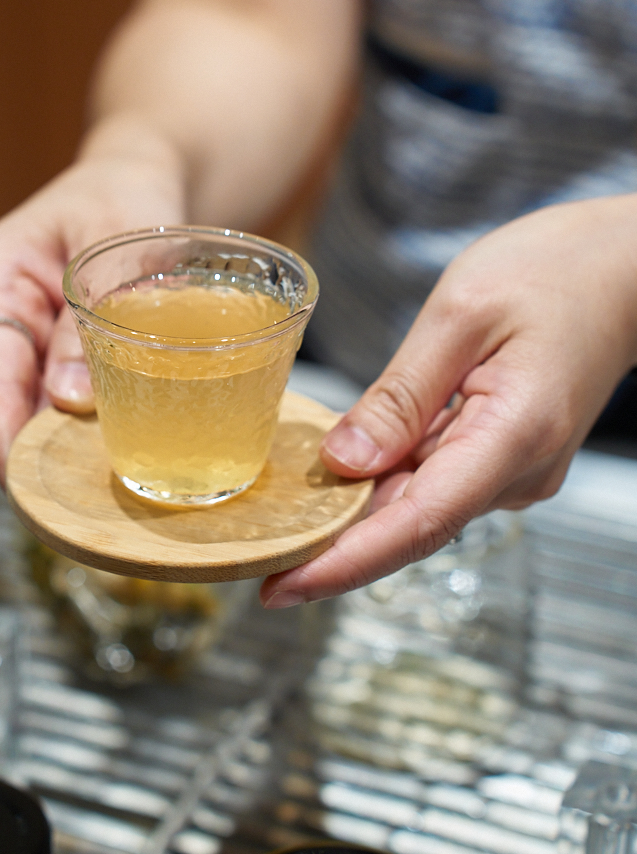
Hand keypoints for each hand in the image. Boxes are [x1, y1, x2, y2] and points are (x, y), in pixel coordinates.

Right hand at [0, 140, 183, 483]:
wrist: (129, 186)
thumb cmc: (120, 199)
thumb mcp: (117, 245)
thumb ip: (92, 318)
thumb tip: (66, 399)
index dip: (6, 437)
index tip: (28, 489)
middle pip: (2, 401)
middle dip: (41, 450)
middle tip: (88, 498)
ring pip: (24, 407)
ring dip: (62, 439)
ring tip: (113, 471)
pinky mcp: (26, 356)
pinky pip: (45, 401)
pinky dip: (75, 423)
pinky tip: (111, 446)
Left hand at [261, 195, 636, 605]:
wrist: (623, 266)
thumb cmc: (552, 271)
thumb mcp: (460, 315)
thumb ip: (400, 395)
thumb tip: (342, 464)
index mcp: (512, 437)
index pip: (416, 524)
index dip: (342, 563)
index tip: (279, 587)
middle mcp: (517, 473)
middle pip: (410, 525)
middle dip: (332, 545)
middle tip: (254, 552)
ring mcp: (515, 471)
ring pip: (418, 505)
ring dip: (355, 510)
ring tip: (282, 512)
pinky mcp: (503, 457)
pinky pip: (433, 480)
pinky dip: (384, 481)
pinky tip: (338, 474)